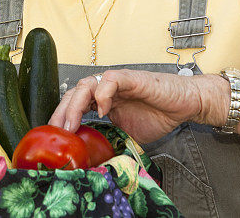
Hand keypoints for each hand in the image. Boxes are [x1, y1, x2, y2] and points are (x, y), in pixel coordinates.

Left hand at [49, 69, 217, 142]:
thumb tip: (93, 161)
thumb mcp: (128, 135)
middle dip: (62, 112)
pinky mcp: (130, 78)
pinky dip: (103, 94)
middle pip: (74, 93)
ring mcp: (117, 82)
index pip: (74, 104)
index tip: (54, 137)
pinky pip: (111, 80)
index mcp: (102, 100)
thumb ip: (110, 141)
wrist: (184, 104)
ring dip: (76, 104)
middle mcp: (106, 88)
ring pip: (87, 84)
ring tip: (71, 124)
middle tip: (57, 132)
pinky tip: (102, 110)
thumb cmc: (158, 116)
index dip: (62, 118)